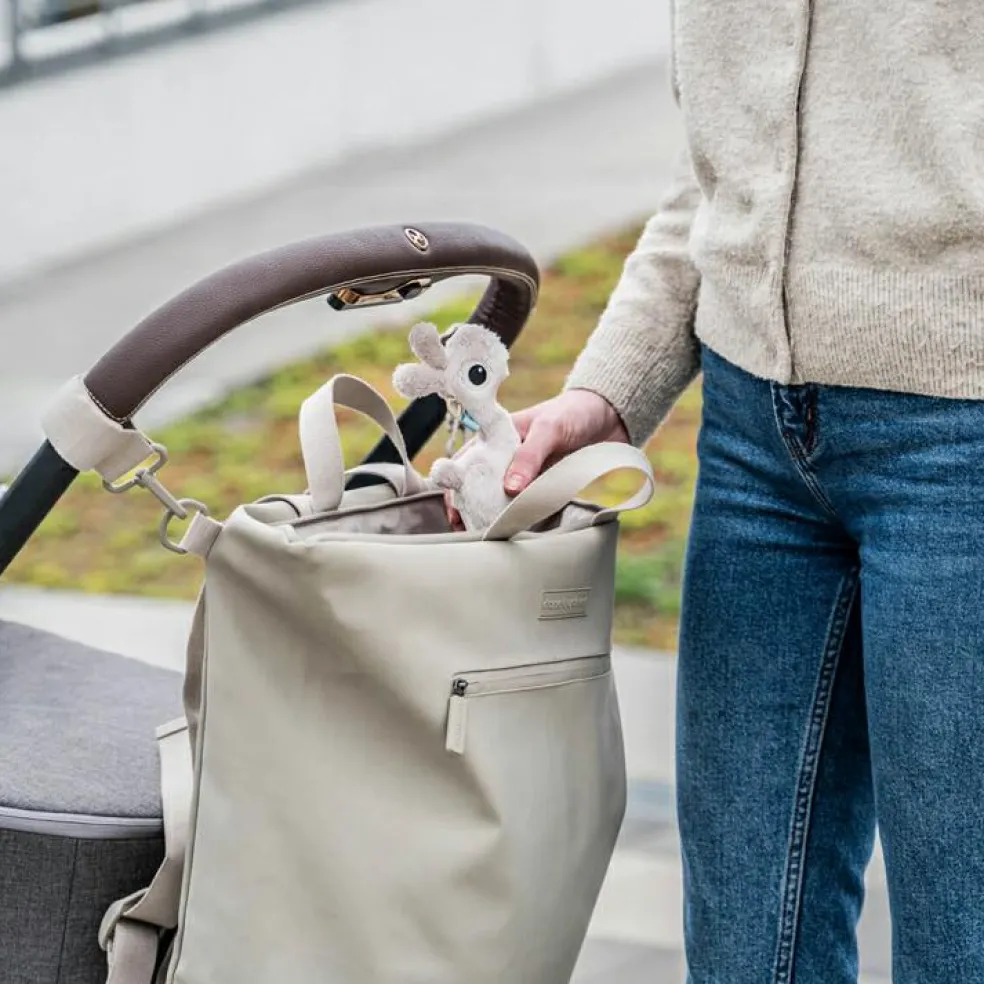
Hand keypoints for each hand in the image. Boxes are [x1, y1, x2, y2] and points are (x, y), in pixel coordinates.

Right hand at [444, 388, 627, 528]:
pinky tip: (516, 532)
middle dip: (471, 509)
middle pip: (480, 487)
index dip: (456, 486)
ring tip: (489, 537)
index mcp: (497, 437)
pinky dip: (521, 519)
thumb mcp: (548, 429)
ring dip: (495, 517)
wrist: (609, 416)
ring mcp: (525, 474)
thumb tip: (510, 488)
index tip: (455, 509)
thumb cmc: (573, 412)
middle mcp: (506, 457)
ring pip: (501, 500)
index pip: (466, 463)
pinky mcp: (543, 487)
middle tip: (469, 531)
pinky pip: (527, 506)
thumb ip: (528, 456)